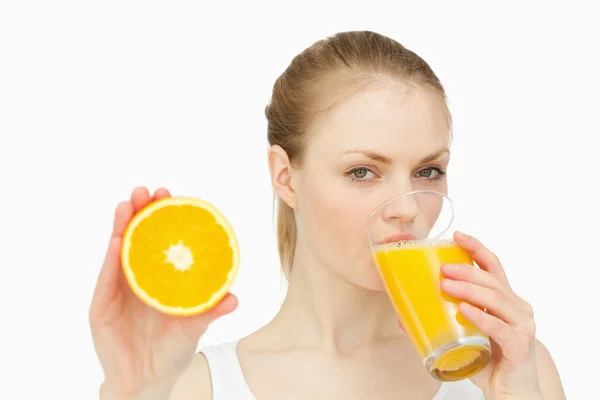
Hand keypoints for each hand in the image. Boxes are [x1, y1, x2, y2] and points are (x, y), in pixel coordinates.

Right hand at [89, 187, 237, 398]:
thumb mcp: (193, 327)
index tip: (169, 195)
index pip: (158, 240)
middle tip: (146, 190)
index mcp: (157, 277)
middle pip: (136, 238)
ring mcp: (116, 290)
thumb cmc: (171, 350)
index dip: (162, 217)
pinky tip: (117, 241)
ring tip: (128, 204)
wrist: (147, 380)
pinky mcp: (101, 306)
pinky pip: (106, 279)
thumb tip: (234, 297)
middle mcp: (135, 278)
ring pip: (117, 252)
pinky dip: (111, 260)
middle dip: (140, 212)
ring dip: (121, 226)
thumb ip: (210, 311)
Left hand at [439, 231, 541, 398]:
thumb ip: (439, 322)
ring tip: (445, 285)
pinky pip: (499, 327)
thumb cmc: (488, 358)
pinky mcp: (521, 345)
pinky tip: (463, 310)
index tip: (457, 235)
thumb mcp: (464, 335)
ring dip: (469, 290)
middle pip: (492, 280)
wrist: (510, 391)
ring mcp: (522, 325)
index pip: (493, 266)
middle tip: (442, 268)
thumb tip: (401, 316)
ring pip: (496, 299)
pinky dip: (480, 317)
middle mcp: (517, 307)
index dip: (476, 248)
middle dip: (466, 270)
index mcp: (505, 299)